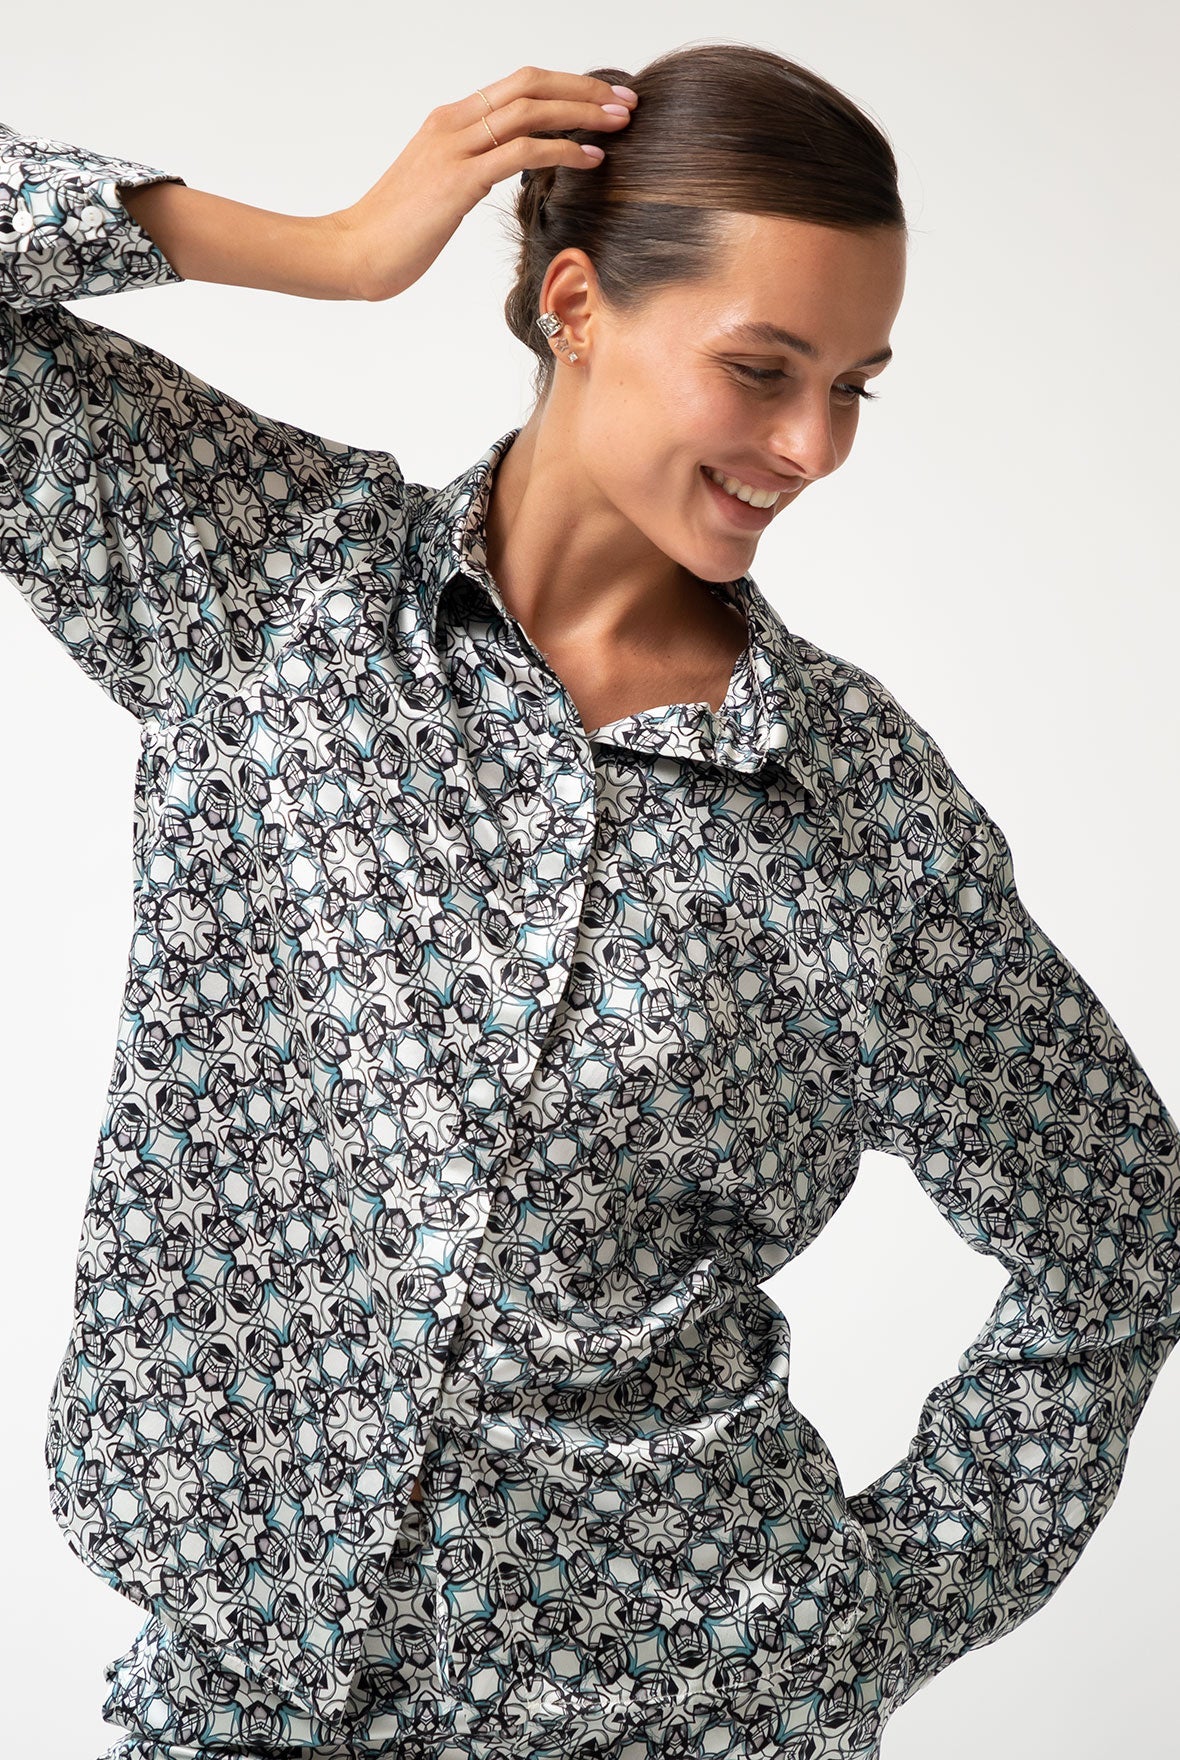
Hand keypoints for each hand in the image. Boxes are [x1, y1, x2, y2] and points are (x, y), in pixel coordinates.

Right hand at [330, 65, 637, 303]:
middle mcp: (452, 124)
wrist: (353, 253)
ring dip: (583, 113)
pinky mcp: (459, 180)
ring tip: (620, 124)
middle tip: (626, 101)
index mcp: (448, 122)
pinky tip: (591, 159)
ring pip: (530, 109)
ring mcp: (454, 148)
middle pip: (530, 84)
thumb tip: (502, 171)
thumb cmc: (394, 233)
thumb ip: (472, 172)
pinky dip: (563, 150)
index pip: (517, 86)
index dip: (565, 85)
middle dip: (584, 89)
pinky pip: (522, 152)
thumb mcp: (439, 192)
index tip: (603, 99)